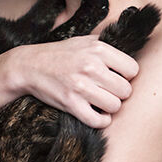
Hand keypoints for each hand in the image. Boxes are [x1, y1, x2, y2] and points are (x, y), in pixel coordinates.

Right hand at [12, 36, 138, 127]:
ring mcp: (80, 86)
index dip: (126, 76)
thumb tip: (132, 55)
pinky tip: (95, 114)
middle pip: (126, 90)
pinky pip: (98, 121)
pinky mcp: (70, 103)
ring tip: (100, 102)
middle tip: (107, 91)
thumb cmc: (60, 54)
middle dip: (118, 93)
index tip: (116, 78)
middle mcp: (91, 66)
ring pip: (115, 106)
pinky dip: (100, 121)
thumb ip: (107, 46)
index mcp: (98, 49)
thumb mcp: (84, 41)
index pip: (133, 70)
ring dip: (109, 107)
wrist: (29, 66)